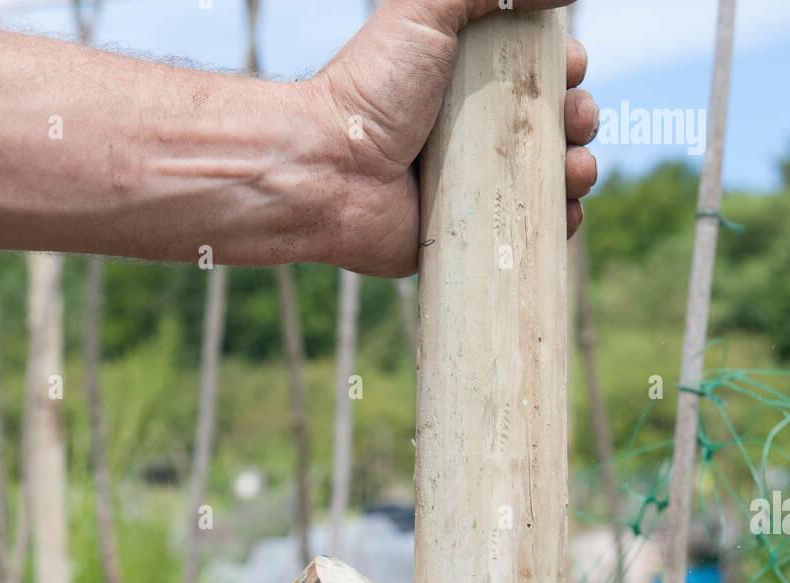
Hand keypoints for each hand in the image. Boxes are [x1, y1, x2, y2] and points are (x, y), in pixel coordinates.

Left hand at [312, 0, 597, 274]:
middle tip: (575, 120)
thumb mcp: (427, 10)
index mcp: (468, 78)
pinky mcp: (467, 233)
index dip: (566, 70)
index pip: (538, 71)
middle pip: (553, 123)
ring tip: (576, 171)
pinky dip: (558, 223)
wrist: (328, 171)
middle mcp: (474, 130)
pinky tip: (568, 212)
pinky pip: (526, 233)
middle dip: (581, 118)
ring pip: (549, 179)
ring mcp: (473, 185)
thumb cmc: (370, 89)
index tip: (571, 70)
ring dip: (580, 171)